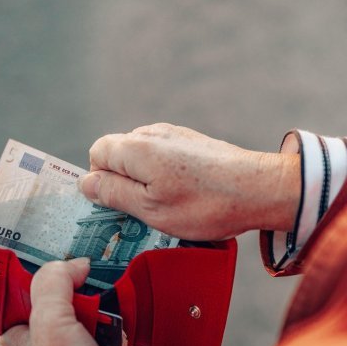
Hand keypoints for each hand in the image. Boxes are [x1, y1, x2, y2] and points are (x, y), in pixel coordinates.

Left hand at [0, 258, 160, 345]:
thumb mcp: (50, 320)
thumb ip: (56, 284)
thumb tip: (78, 264)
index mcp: (37, 344)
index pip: (24, 317)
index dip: (33, 296)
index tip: (53, 276)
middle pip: (76, 319)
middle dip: (91, 304)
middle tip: (103, 287)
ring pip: (110, 337)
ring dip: (124, 324)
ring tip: (132, 306)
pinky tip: (154, 340)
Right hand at [80, 123, 299, 240]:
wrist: (260, 190)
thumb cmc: (206, 205)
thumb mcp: (151, 209)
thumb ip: (114, 193)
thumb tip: (86, 183)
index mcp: (136, 147)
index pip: (96, 153)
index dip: (101, 181)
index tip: (119, 205)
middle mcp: (153, 133)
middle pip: (119, 154)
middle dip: (125, 182)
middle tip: (146, 212)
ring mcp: (176, 134)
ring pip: (144, 157)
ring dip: (148, 181)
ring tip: (172, 206)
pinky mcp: (195, 142)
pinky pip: (166, 157)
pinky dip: (168, 176)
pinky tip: (189, 195)